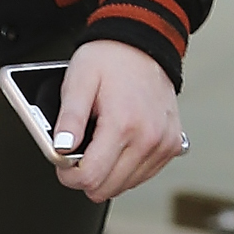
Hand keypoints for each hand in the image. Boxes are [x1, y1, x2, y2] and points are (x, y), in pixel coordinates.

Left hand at [51, 41, 183, 201]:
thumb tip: (61, 149)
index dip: (68, 176)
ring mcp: (163, 144)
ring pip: (125, 186)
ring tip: (100, 142)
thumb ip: (69, 119)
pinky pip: (143, 175)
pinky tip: (118, 146)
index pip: (91, 177)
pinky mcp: (172, 146)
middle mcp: (149, 138)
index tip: (62, 164)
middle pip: (107, 189)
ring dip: (107, 173)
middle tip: (78, 152)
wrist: (143, 45)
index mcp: (123, 124)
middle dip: (86, 176)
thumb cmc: (110, 59)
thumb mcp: (79, 81)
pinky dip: (126, 168)